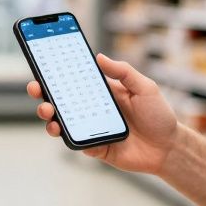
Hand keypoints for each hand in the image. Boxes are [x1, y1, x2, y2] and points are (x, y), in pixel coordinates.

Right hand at [28, 53, 178, 173]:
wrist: (169, 148)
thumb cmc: (159, 115)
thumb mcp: (145, 87)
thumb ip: (123, 72)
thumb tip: (99, 57)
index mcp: (103, 92)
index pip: (75, 80)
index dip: (57, 73)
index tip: (42, 64)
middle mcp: (93, 109)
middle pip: (62, 101)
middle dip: (44, 94)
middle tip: (36, 88)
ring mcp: (92, 129)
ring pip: (63, 122)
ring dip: (50, 116)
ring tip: (47, 111)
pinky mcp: (95, 148)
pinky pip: (76, 142)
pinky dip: (68, 137)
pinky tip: (64, 130)